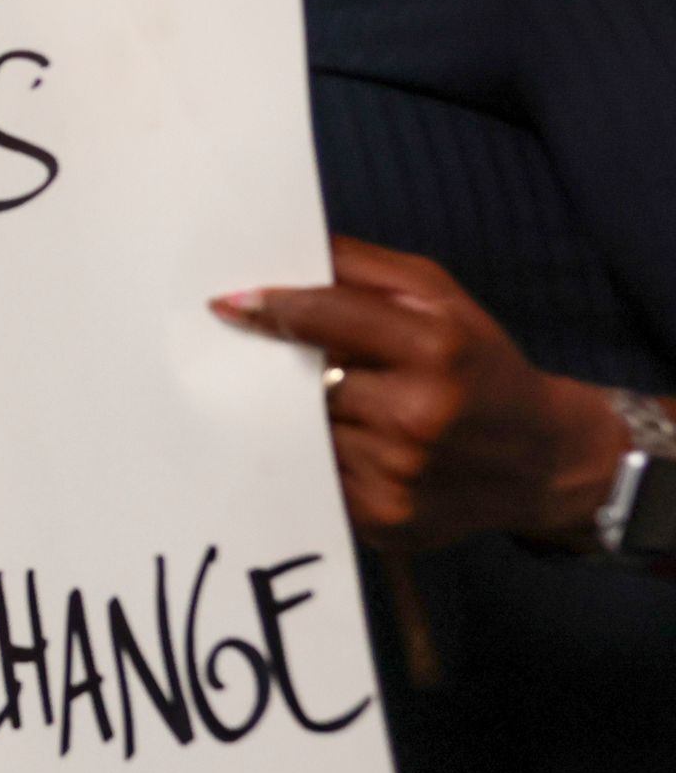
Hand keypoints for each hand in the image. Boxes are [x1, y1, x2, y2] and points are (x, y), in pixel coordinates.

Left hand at [212, 236, 629, 550]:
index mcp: (437, 349)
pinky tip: (338, 443)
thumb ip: (363, 269)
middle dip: (281, 367)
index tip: (231, 303)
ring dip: (293, 415)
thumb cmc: (481, 367)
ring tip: (318, 403)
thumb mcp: (441, 300)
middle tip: (261, 358)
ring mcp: (398, 473)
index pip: (326, 317)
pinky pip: (314, 476)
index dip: (273, 307)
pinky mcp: (382, 519)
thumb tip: (288, 254)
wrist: (542, 459)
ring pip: (301, 430)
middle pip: (303, 379)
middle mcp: (418, 414)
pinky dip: (312, 455)